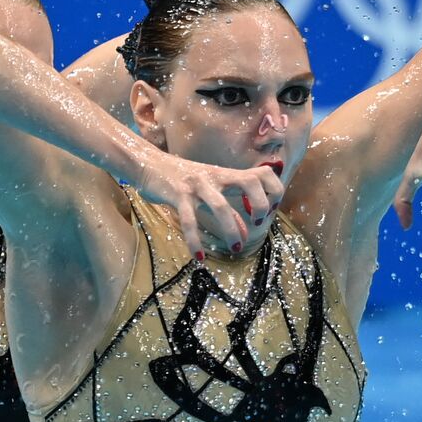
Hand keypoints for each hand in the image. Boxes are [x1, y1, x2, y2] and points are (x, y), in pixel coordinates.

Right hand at [134, 149, 285, 258]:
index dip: (273, 190)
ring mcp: (197, 184)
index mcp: (226, 174)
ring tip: (234, 249)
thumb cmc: (182, 180)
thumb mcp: (209, 192)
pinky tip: (200, 257)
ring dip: (230, 230)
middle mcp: (216, 176)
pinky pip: (189, 220)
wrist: (148, 164)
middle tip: (257, 223)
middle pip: (250, 181)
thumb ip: (228, 210)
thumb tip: (244, 234)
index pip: (262, 173)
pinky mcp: (178, 194)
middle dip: (260, 204)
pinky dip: (195, 240)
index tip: (269, 211)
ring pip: (220, 206)